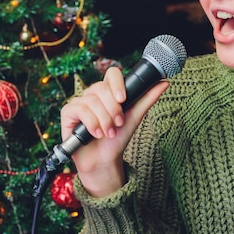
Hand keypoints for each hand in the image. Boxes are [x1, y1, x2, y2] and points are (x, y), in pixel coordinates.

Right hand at [60, 66, 168, 196]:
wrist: (105, 160)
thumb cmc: (118, 138)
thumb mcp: (135, 117)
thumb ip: (147, 99)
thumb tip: (165, 82)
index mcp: (109, 92)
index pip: (112, 74)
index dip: (117, 84)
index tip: (123, 100)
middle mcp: (93, 94)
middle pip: (101, 88)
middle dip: (113, 110)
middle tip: (118, 124)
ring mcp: (80, 102)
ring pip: (91, 101)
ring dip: (103, 121)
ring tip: (108, 133)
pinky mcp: (68, 113)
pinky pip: (79, 109)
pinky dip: (91, 123)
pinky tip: (95, 134)